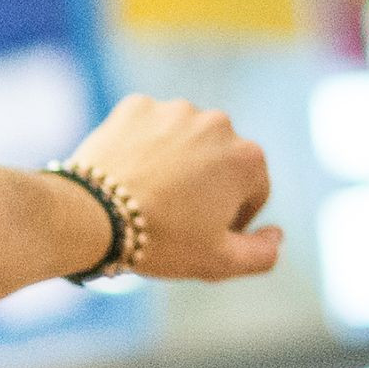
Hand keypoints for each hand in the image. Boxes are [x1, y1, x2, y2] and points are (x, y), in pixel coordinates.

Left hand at [64, 96, 280, 282]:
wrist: (91, 216)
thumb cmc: (160, 241)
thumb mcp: (219, 262)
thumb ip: (262, 254)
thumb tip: (278, 235)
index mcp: (248, 157)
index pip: (252, 189)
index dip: (230, 217)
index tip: (202, 233)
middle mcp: (218, 123)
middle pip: (218, 161)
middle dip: (203, 185)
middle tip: (172, 215)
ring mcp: (175, 110)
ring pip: (182, 141)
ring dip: (174, 161)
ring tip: (148, 194)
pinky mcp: (135, 106)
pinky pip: (146, 128)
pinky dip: (140, 146)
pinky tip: (126, 173)